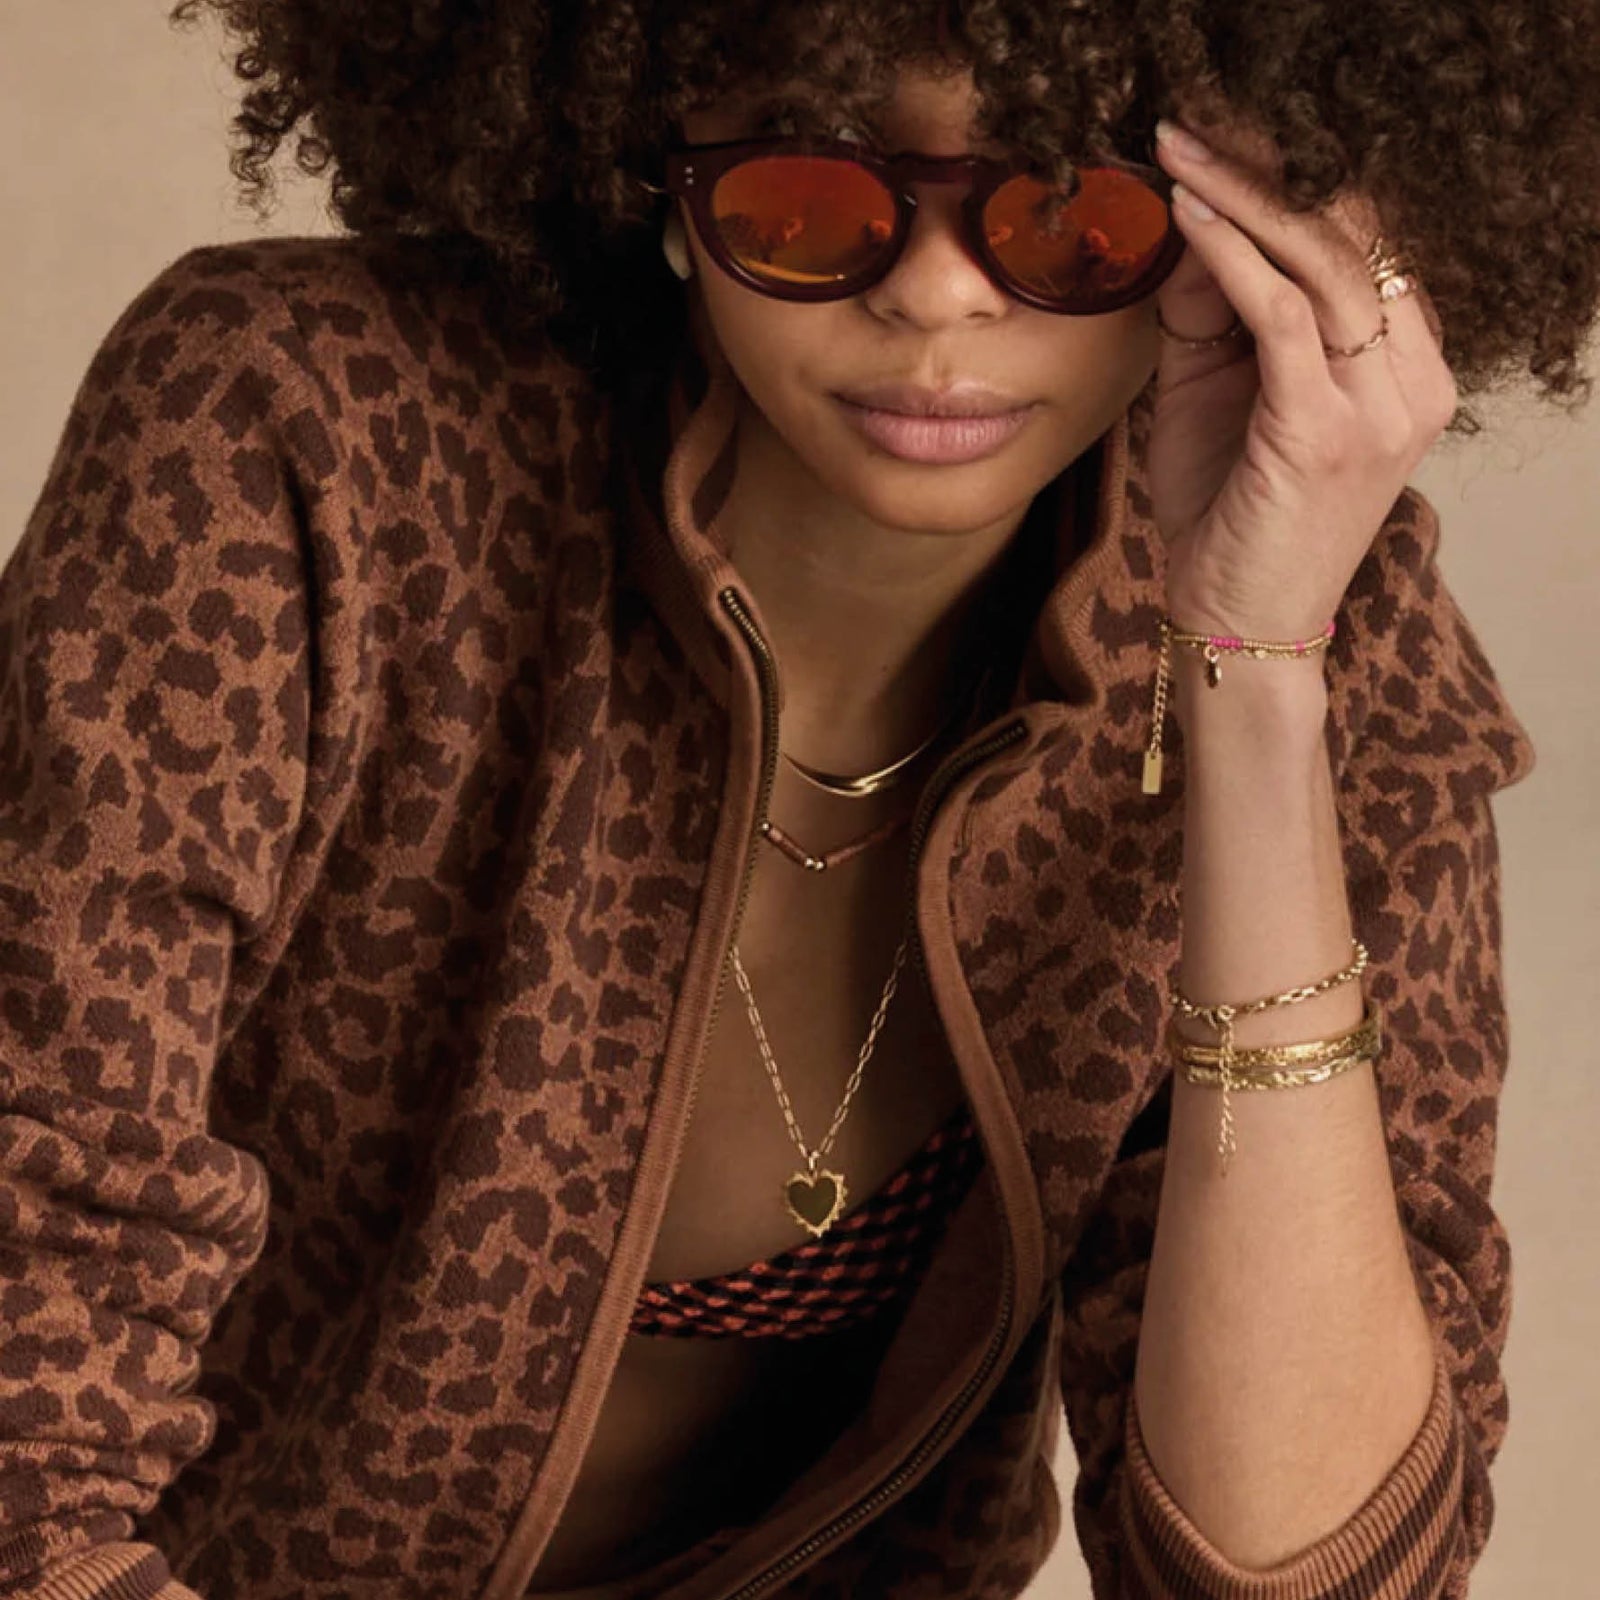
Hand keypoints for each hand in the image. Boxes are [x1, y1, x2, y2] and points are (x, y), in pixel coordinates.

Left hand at [1144, 104, 1459, 643]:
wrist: (1237, 622)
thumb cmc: (1229, 514)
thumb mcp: (1222, 398)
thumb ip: (1219, 319)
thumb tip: (1193, 228)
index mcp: (1403, 370)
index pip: (1362, 249)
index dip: (1295, 187)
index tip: (1222, 144)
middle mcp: (1412, 381)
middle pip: (1350, 238)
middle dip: (1266, 174)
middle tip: (1191, 130)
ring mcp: (1380, 407)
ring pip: (1322, 264)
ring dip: (1244, 200)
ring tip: (1178, 157)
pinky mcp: (1326, 430)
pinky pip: (1281, 314)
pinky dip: (1232, 257)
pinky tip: (1188, 217)